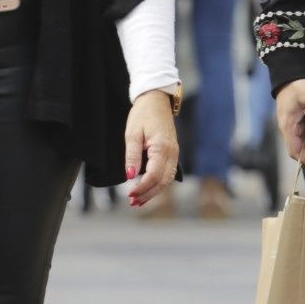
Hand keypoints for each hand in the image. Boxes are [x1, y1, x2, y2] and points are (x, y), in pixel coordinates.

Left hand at [123, 91, 178, 207]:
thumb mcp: (132, 134)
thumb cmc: (143, 114)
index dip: (142, 188)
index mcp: (162, 147)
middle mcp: (172, 153)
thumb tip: (129, 176)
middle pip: (163, 181)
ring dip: (153, 192)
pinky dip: (158, 184)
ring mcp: (174, 154)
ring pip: (167, 180)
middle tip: (133, 202)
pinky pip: (167, 173)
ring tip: (138, 201)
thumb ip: (132, 156)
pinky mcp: (172, 154)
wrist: (156, 100)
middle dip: (148, 194)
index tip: (129, 194)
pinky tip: (147, 189)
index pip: (154, 175)